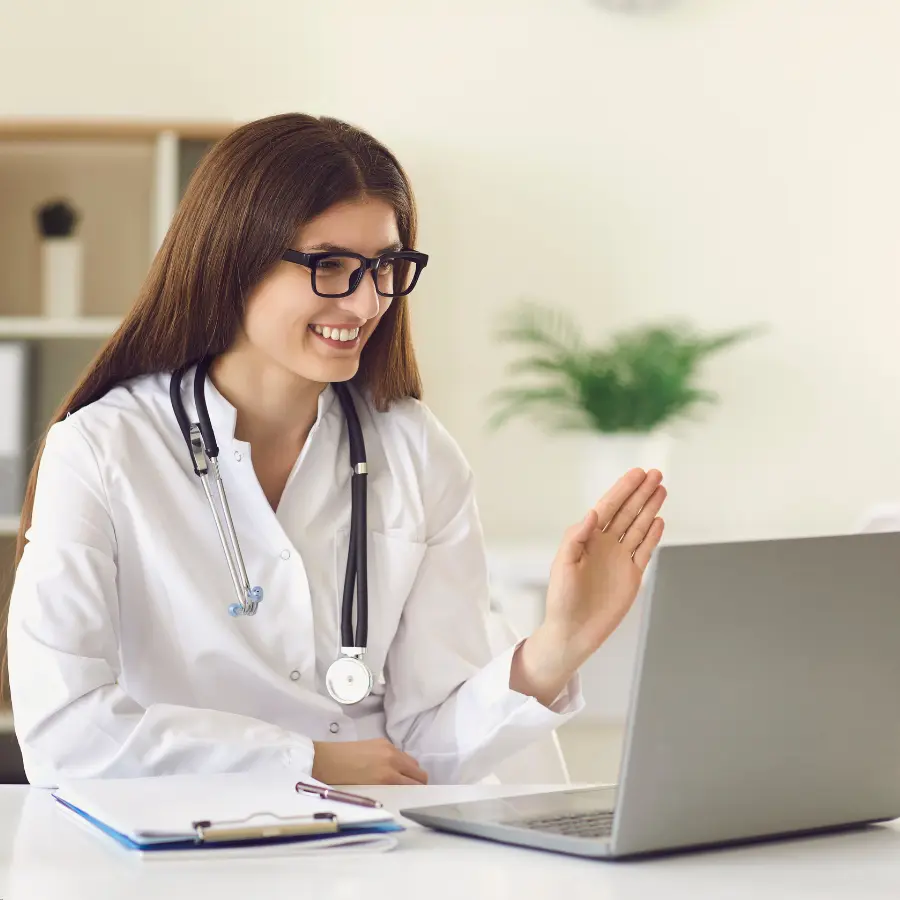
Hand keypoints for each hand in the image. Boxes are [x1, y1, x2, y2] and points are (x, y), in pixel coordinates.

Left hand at [311, 738, 428, 785]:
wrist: (324, 761)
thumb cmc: (342, 783)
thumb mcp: (369, 791)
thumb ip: (388, 790)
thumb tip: (401, 793)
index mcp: (388, 776)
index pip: (415, 784)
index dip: (419, 792)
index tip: (417, 798)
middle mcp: (392, 759)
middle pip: (418, 771)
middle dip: (418, 782)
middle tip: (412, 790)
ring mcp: (388, 748)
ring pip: (411, 761)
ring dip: (410, 770)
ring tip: (400, 779)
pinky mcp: (382, 741)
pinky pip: (400, 753)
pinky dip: (400, 761)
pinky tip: (388, 767)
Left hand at [510, 468, 666, 705]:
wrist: (574, 631)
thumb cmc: (562, 598)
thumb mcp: (563, 564)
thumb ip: (577, 537)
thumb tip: (591, 512)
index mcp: (587, 538)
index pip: (608, 507)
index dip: (622, 489)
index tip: (637, 473)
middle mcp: (605, 544)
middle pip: (627, 512)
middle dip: (641, 493)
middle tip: (656, 474)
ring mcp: (620, 558)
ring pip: (638, 527)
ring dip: (650, 508)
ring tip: (661, 490)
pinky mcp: (632, 575)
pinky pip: (645, 550)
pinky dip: (652, 535)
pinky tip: (659, 520)